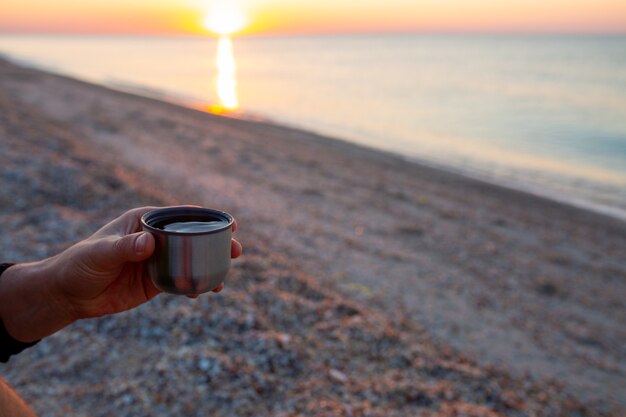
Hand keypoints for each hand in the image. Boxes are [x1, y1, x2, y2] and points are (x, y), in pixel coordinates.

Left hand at [0, 207, 242, 341]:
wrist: (68, 294)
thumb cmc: (80, 264)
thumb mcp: (101, 253)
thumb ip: (125, 248)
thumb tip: (148, 244)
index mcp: (144, 222)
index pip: (180, 215)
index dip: (206, 218)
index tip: (229, 222)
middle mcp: (154, 239)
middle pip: (192, 237)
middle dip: (216, 242)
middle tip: (235, 250)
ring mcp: (157, 261)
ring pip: (191, 260)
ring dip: (211, 265)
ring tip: (225, 276)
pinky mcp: (155, 282)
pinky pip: (181, 281)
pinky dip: (196, 285)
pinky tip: (206, 291)